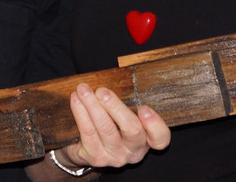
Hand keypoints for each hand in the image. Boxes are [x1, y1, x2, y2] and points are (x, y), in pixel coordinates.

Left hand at [55, 83, 169, 170]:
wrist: (83, 147)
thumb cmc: (108, 122)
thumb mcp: (121, 114)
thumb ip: (125, 100)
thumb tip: (115, 76)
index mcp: (146, 138)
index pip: (160, 138)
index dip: (155, 125)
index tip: (144, 108)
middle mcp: (134, 151)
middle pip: (132, 131)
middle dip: (116, 108)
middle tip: (102, 92)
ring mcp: (115, 157)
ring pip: (106, 130)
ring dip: (92, 106)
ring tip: (83, 90)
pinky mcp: (96, 158)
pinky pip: (88, 133)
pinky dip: (80, 113)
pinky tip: (75, 100)